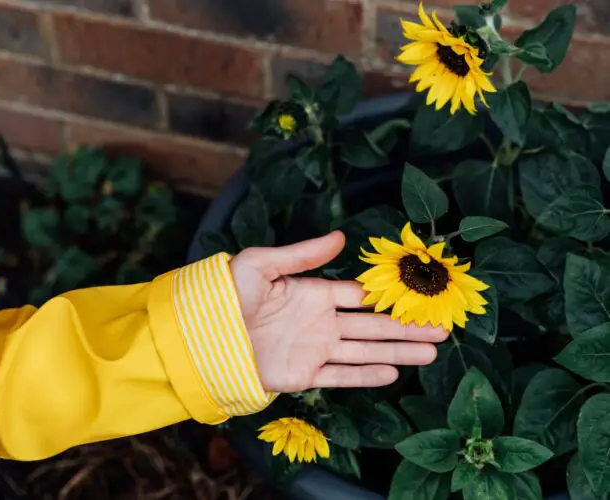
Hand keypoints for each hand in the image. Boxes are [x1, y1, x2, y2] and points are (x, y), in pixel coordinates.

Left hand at [230, 231, 447, 392]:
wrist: (202, 336)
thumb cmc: (227, 294)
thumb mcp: (262, 263)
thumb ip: (303, 253)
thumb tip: (340, 236)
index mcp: (313, 293)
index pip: (360, 295)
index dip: (390, 297)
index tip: (420, 296)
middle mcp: (320, 322)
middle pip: (373, 325)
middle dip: (407, 327)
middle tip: (442, 328)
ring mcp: (315, 350)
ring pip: (366, 351)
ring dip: (399, 352)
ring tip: (432, 352)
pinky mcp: (304, 375)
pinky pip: (343, 376)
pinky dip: (368, 375)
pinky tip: (394, 373)